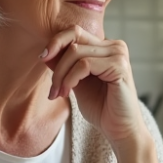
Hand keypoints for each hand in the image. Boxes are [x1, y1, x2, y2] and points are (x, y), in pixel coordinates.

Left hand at [42, 26, 158, 162]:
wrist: (120, 131)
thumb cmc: (102, 109)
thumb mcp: (76, 83)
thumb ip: (65, 66)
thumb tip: (46, 53)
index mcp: (106, 47)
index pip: (75, 32)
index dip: (56, 42)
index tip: (42, 59)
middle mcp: (115, 46)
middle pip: (74, 37)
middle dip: (56, 59)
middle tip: (51, 85)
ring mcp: (119, 54)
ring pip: (75, 52)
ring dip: (61, 74)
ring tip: (58, 93)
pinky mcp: (119, 66)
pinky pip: (84, 65)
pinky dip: (70, 79)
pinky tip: (67, 93)